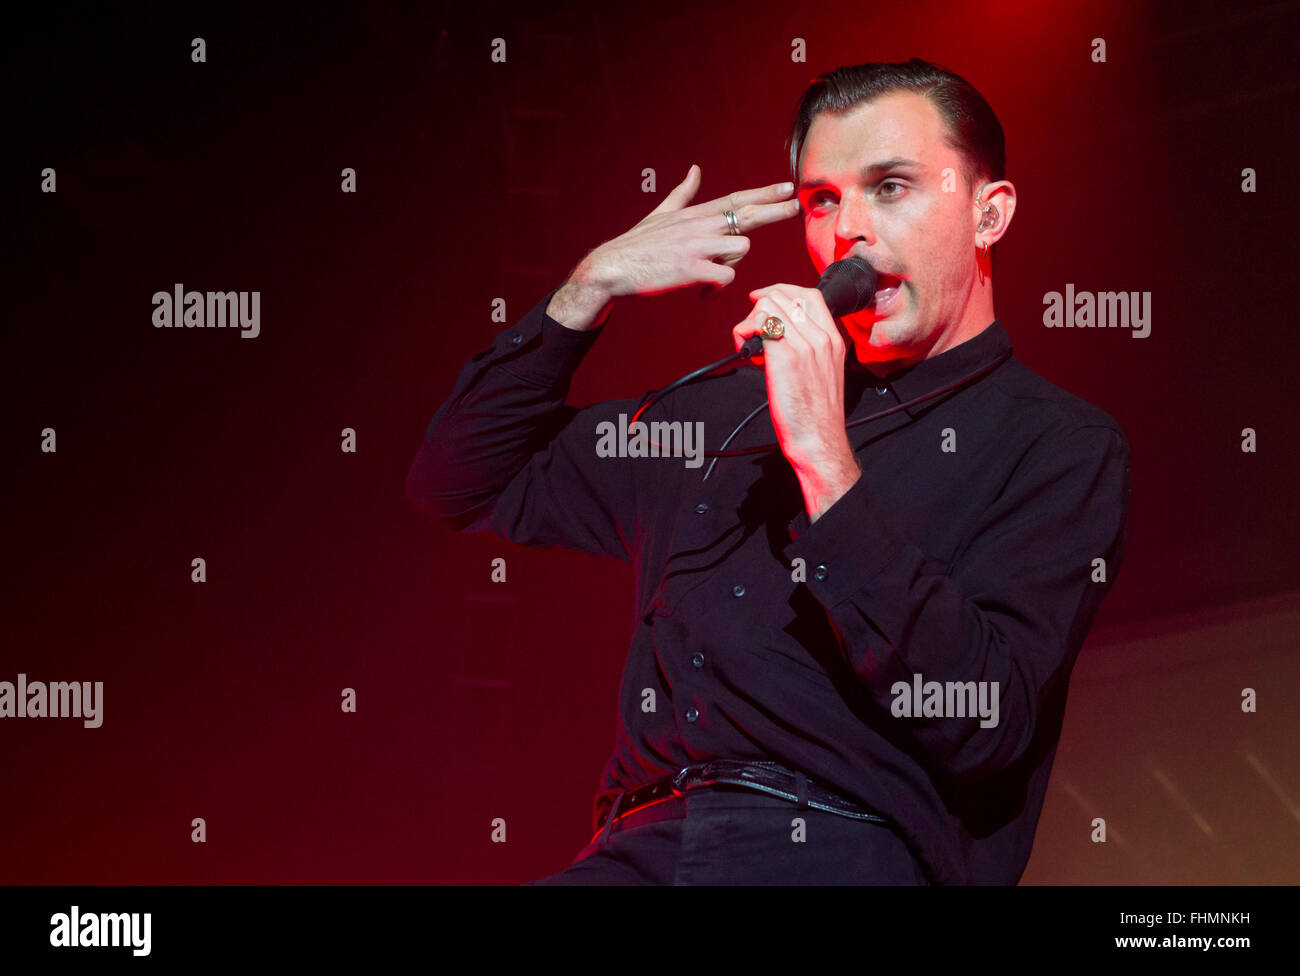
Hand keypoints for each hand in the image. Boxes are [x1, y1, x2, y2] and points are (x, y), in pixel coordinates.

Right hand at [578, 164, 799, 299]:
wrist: (612, 267)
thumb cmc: (637, 244)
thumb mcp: (662, 213)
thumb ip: (683, 193)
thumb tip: (695, 170)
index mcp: (695, 214)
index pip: (736, 199)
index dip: (763, 193)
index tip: (786, 187)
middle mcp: (699, 225)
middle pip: (746, 214)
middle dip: (773, 210)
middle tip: (795, 206)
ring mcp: (696, 247)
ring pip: (740, 248)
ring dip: (732, 262)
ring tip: (711, 271)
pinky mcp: (691, 270)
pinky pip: (725, 277)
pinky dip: (718, 288)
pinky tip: (704, 292)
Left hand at [733, 284, 861, 519]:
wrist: (818, 438)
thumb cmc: (817, 413)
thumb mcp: (824, 372)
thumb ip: (810, 349)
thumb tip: (781, 333)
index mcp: (833, 339)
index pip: (809, 295)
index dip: (781, 292)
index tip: (762, 299)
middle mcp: (821, 338)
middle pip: (783, 297)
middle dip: (759, 309)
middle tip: (752, 333)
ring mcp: (803, 345)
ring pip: (767, 307)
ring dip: (749, 323)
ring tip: (750, 347)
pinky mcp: (784, 357)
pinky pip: (758, 327)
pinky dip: (744, 334)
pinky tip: (747, 354)